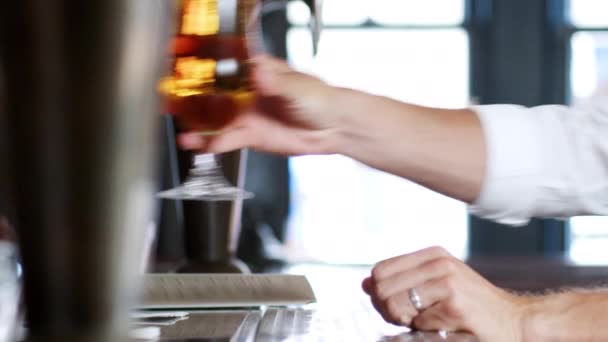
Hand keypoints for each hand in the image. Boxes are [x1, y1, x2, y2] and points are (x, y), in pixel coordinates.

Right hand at [179, 55, 344, 155]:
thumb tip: (258, 71)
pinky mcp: (249, 135)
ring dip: (192, 115)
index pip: (226, 59)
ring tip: (171, 113)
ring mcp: (246, 114)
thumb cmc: (318, 99)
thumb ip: (274, 82)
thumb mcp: (296, 87)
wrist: (331, 128)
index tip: (181, 52)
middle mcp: (247, 92)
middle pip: (212, 88)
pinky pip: (224, 138)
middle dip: (189, 88)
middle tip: (168, 87)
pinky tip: (192, 142)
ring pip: (213, 114)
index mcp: (257, 71)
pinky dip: (207, 141)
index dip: (203, 54)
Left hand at [363, 247, 526, 341]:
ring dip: (405, 321)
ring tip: (426, 322)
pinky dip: (425, 330)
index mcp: (432, 255)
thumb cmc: (472, 305)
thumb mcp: (436, 284)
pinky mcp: (453, 305)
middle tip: (409, 318)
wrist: (513, 321)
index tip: (395, 305)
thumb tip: (365, 284)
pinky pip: (416, 322)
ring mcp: (447, 282)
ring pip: (393, 304)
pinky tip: (444, 326)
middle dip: (388, 309)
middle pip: (382, 287)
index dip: (379, 292)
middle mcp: (438, 263)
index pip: (380, 270)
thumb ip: (402, 282)